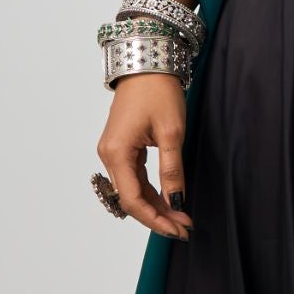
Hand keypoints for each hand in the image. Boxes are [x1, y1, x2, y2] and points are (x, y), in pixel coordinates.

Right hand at [97, 69, 192, 236]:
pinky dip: (151, 192)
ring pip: (133, 190)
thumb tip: (176, 201)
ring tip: (181, 218)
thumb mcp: (171, 132)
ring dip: (156, 206)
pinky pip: (134, 177)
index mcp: (117, 153)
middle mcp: (109, 155)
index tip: (179, 229)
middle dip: (158, 217)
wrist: (147, 63)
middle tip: (185, 229)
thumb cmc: (158, 92)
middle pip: (131, 199)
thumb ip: (172, 170)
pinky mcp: (121, 147)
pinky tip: (168, 201)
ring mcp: (113, 152)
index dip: (156, 220)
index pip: (133, 200)